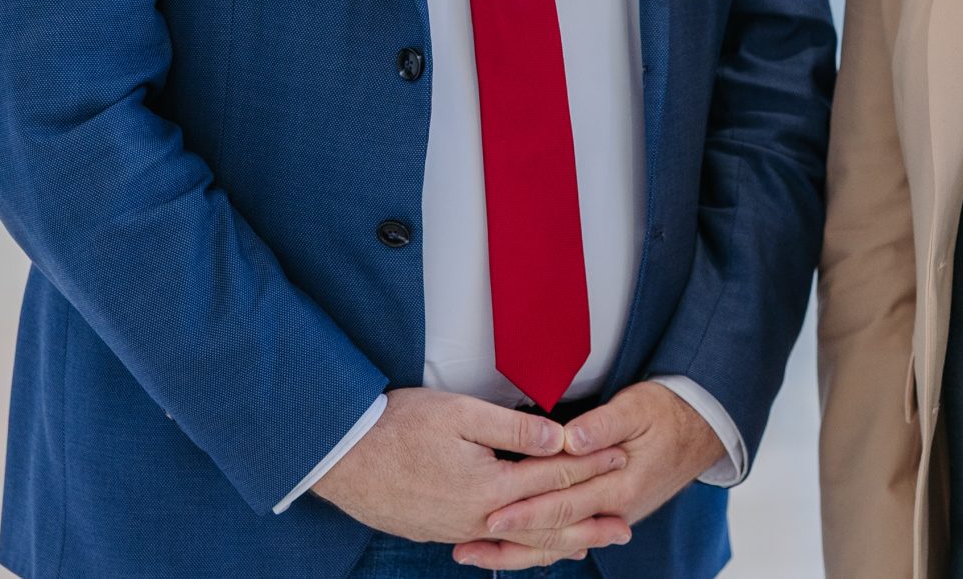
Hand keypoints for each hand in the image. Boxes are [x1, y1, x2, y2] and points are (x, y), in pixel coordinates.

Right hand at [312, 387, 629, 545]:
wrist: (340, 456)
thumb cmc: (396, 427)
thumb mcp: (460, 414)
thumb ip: (513, 428)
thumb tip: (559, 436)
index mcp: (488, 487)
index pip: (552, 475)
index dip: (589, 464)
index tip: (620, 458)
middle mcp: (477, 518)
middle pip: (543, 523)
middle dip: (586, 523)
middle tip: (622, 529)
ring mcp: (456, 530)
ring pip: (517, 542)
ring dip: (556, 543)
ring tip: (586, 547)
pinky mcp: (437, 531)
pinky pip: (491, 546)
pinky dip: (518, 548)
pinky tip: (525, 547)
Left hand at [451, 381, 727, 569]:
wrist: (701, 429)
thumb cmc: (666, 412)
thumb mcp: (637, 407)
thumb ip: (603, 425)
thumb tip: (570, 440)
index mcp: (621, 485)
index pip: (565, 504)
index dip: (527, 512)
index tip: (492, 516)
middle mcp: (616, 509)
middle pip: (555, 533)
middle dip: (510, 541)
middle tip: (468, 545)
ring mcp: (613, 515)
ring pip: (560, 544)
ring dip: (517, 551)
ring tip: (477, 553)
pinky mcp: (610, 513)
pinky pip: (570, 538)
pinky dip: (541, 546)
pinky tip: (514, 550)